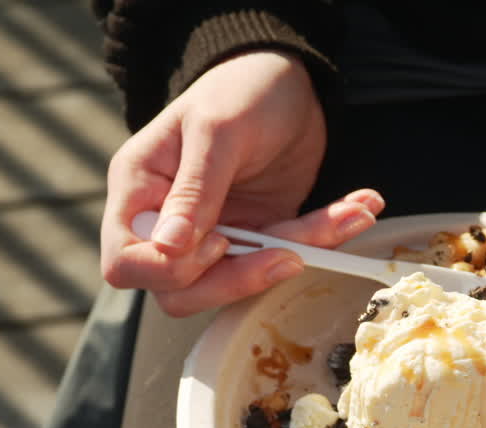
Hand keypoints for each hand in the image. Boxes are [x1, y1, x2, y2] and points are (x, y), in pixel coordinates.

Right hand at [100, 51, 384, 315]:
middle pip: (180, 291)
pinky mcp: (258, 233)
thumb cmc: (240, 89)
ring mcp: (214, 231)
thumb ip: (194, 192)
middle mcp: (169, 220)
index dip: (169, 269)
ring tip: (349, 214)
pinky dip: (325, 236)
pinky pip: (286, 254)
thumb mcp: (217, 133)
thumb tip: (168, 248)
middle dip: (239, 279)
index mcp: (139, 190)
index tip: (216, 241)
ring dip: (299, 251)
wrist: (288, 79)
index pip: (127, 263)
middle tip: (288, 253)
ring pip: (240, 280)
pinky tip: (358, 208)